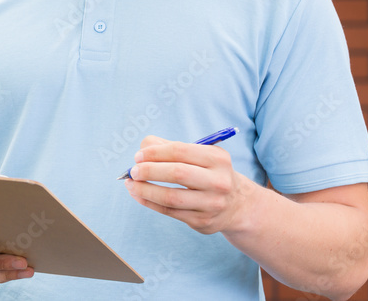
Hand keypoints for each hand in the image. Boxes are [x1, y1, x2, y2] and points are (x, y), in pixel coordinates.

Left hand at [124, 135, 254, 234]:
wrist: (237, 204)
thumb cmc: (207, 172)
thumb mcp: (199, 154)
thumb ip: (169, 147)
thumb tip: (141, 152)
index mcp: (217, 159)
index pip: (180, 151)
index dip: (155, 152)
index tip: (138, 156)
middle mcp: (219, 182)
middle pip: (177, 173)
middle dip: (149, 171)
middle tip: (133, 171)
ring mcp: (212, 204)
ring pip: (171, 197)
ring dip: (145, 190)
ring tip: (130, 184)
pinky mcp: (203, 221)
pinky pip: (169, 212)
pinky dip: (149, 202)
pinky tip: (138, 196)